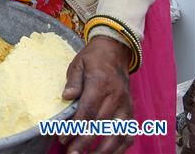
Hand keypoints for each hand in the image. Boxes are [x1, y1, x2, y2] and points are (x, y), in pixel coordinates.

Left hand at [61, 36, 133, 153]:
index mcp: (100, 84)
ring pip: (118, 133)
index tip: (63, 138)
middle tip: (72, 153)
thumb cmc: (93, 59)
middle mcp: (116, 97)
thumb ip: (73, 81)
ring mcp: (126, 105)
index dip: (75, 127)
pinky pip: (129, 133)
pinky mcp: (131, 111)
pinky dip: (121, 147)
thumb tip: (66, 96)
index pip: (87, 111)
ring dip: (104, 150)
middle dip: (85, 142)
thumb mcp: (78, 63)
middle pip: (100, 125)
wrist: (116, 51)